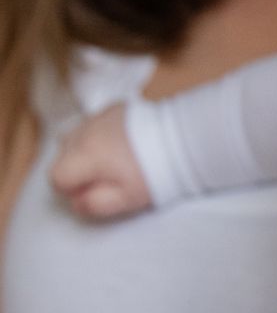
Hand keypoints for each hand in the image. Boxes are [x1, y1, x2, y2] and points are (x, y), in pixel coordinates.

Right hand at [49, 104, 149, 219]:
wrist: (184, 139)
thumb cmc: (155, 172)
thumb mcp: (126, 198)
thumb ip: (94, 204)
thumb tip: (76, 203)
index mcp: (84, 155)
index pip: (56, 177)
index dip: (72, 189)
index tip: (94, 191)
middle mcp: (84, 132)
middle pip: (62, 155)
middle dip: (77, 169)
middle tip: (107, 178)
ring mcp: (98, 116)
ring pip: (75, 136)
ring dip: (85, 150)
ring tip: (113, 160)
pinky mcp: (113, 108)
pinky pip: (94, 123)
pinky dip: (100, 134)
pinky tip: (123, 143)